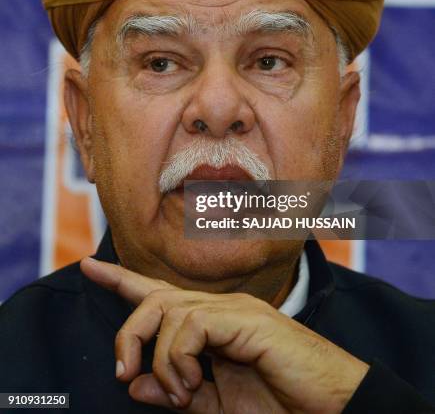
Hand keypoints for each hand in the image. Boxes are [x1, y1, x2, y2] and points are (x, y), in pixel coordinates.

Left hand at [81, 257, 367, 412]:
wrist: (331, 406)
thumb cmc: (280, 405)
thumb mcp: (217, 406)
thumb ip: (178, 392)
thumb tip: (136, 384)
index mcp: (212, 324)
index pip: (159, 294)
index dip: (121, 280)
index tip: (89, 266)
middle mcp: (220, 308)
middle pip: (155, 298)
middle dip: (128, 331)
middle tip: (122, 371)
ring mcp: (234, 310)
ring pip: (168, 310)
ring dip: (159, 357)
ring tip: (179, 392)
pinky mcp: (246, 319)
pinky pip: (192, 325)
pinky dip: (179, 358)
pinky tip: (192, 382)